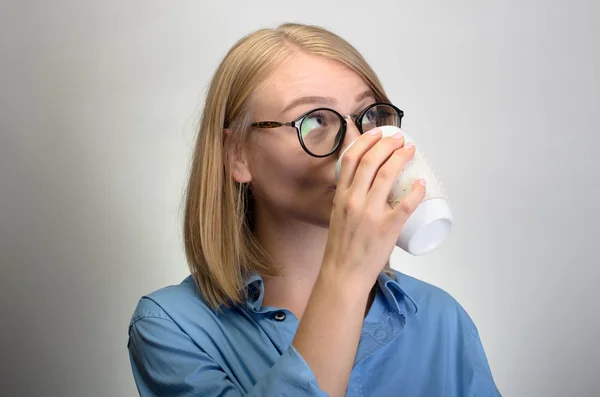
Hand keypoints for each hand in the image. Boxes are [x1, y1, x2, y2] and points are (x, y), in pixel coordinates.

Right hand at [322, 128, 425, 287]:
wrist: (343, 274)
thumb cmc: (342, 247)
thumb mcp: (338, 215)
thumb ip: (349, 198)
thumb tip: (368, 184)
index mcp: (340, 196)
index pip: (350, 159)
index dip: (366, 141)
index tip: (378, 133)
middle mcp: (353, 200)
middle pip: (371, 161)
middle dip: (388, 144)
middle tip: (400, 139)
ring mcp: (370, 214)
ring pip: (388, 175)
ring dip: (401, 157)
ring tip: (410, 151)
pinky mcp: (387, 228)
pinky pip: (406, 204)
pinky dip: (416, 191)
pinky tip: (421, 183)